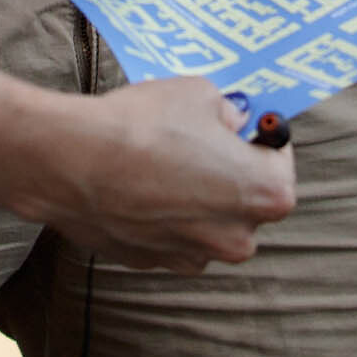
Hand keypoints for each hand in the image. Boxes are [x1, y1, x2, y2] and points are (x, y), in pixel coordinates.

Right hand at [14, 79, 297, 271]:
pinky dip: (162, 214)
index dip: (262, 138)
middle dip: (229, 172)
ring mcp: (193, 256)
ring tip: (161, 160)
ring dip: (195, 197)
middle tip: (199, 140)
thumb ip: (227, 112)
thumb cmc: (144, 124)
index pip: (281, 163)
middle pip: (246, 201)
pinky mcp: (154, 263)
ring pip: (207, 222)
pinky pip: (170, 235)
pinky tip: (136, 182)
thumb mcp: (200, 93)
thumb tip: (232, 121)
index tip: (243, 124)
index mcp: (264, 194)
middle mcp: (237, 237)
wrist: (75, 161)